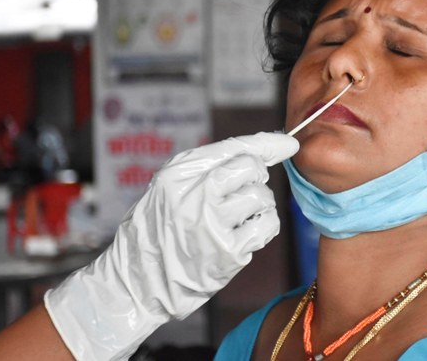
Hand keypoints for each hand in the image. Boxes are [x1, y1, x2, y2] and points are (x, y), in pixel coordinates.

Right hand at [44, 132, 298, 359]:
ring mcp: (213, 225)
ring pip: (262, 197)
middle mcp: (196, 195)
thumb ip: (212, 166)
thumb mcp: (171, 187)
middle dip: (255, 178)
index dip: (267, 143)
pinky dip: (263, 227)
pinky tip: (246, 233)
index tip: (290, 142)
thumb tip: (271, 147)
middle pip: (252, 169)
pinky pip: (267, 226)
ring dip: (259, 205)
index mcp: (179, 174)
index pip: (233, 148)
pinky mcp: (228, 252)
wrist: (136, 283)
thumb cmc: (158, 230)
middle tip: (239, 194)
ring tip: (238, 217)